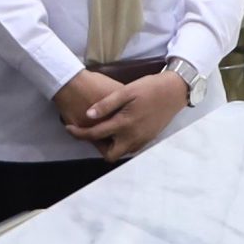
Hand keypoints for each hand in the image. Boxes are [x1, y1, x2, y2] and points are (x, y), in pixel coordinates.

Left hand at [64, 71, 190, 162]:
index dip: (78, 133)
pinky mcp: (148, 139)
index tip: (69, 128)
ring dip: (110, 146)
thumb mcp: (126, 91)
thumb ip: (106, 104)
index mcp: (124, 124)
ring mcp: (142, 140)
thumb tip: (87, 115)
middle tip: (91, 133)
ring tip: (103, 130)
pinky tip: (118, 130)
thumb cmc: (149, 88)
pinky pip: (130, 148)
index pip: (95, 135)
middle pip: (109, 155)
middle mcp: (133, 137)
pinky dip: (121, 143)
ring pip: (121, 153)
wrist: (174, 91)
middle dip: (97, 147)